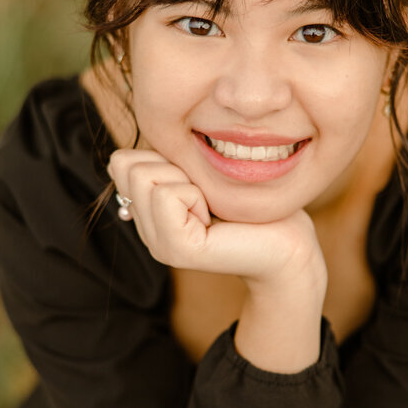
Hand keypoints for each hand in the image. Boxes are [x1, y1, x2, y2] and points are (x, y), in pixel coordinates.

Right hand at [108, 148, 326, 289]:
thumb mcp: (199, 174)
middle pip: (127, 166)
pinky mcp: (177, 250)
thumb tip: (119, 161)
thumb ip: (163, 164)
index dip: (163, 157)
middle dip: (172, 165)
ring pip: (144, 176)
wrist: (288, 245)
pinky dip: (196, 195)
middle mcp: (147, 233)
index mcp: (150, 215)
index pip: (122, 162)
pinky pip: (167, 195)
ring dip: (186, 180)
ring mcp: (159, 245)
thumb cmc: (253, 203)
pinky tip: (215, 220)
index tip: (198, 183)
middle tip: (206, 196)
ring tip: (211, 208)